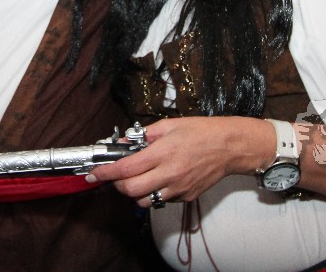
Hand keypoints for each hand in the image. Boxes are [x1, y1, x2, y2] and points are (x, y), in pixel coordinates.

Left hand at [86, 117, 268, 206]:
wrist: (231, 147)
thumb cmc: (203, 132)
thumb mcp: (170, 125)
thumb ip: (144, 135)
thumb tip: (124, 142)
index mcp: (163, 153)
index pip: (125, 169)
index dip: (105, 173)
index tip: (95, 173)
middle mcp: (169, 174)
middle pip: (130, 190)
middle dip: (116, 184)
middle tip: (115, 175)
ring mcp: (178, 188)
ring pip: (145, 201)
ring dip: (134, 192)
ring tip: (137, 177)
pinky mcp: (186, 196)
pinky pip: (162, 200)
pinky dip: (154, 192)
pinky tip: (158, 178)